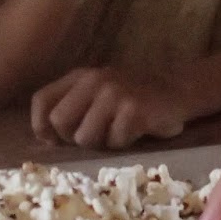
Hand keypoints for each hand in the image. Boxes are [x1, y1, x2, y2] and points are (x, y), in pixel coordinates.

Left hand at [31, 67, 187, 148]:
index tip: (53, 140)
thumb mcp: (99, 92)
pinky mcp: (134, 110)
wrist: (179, 89)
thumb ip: (72, 106)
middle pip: (59, 121)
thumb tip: (46, 137)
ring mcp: (114, 94)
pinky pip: (114, 141)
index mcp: (80, 76)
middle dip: (72, 137)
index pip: (42, 100)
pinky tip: (136, 131)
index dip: (40, 125)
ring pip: (85, 137)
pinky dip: (124, 143)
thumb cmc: (134, 97)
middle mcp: (94, 80)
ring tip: (118, 131)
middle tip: (93, 137)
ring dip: (102, 143)